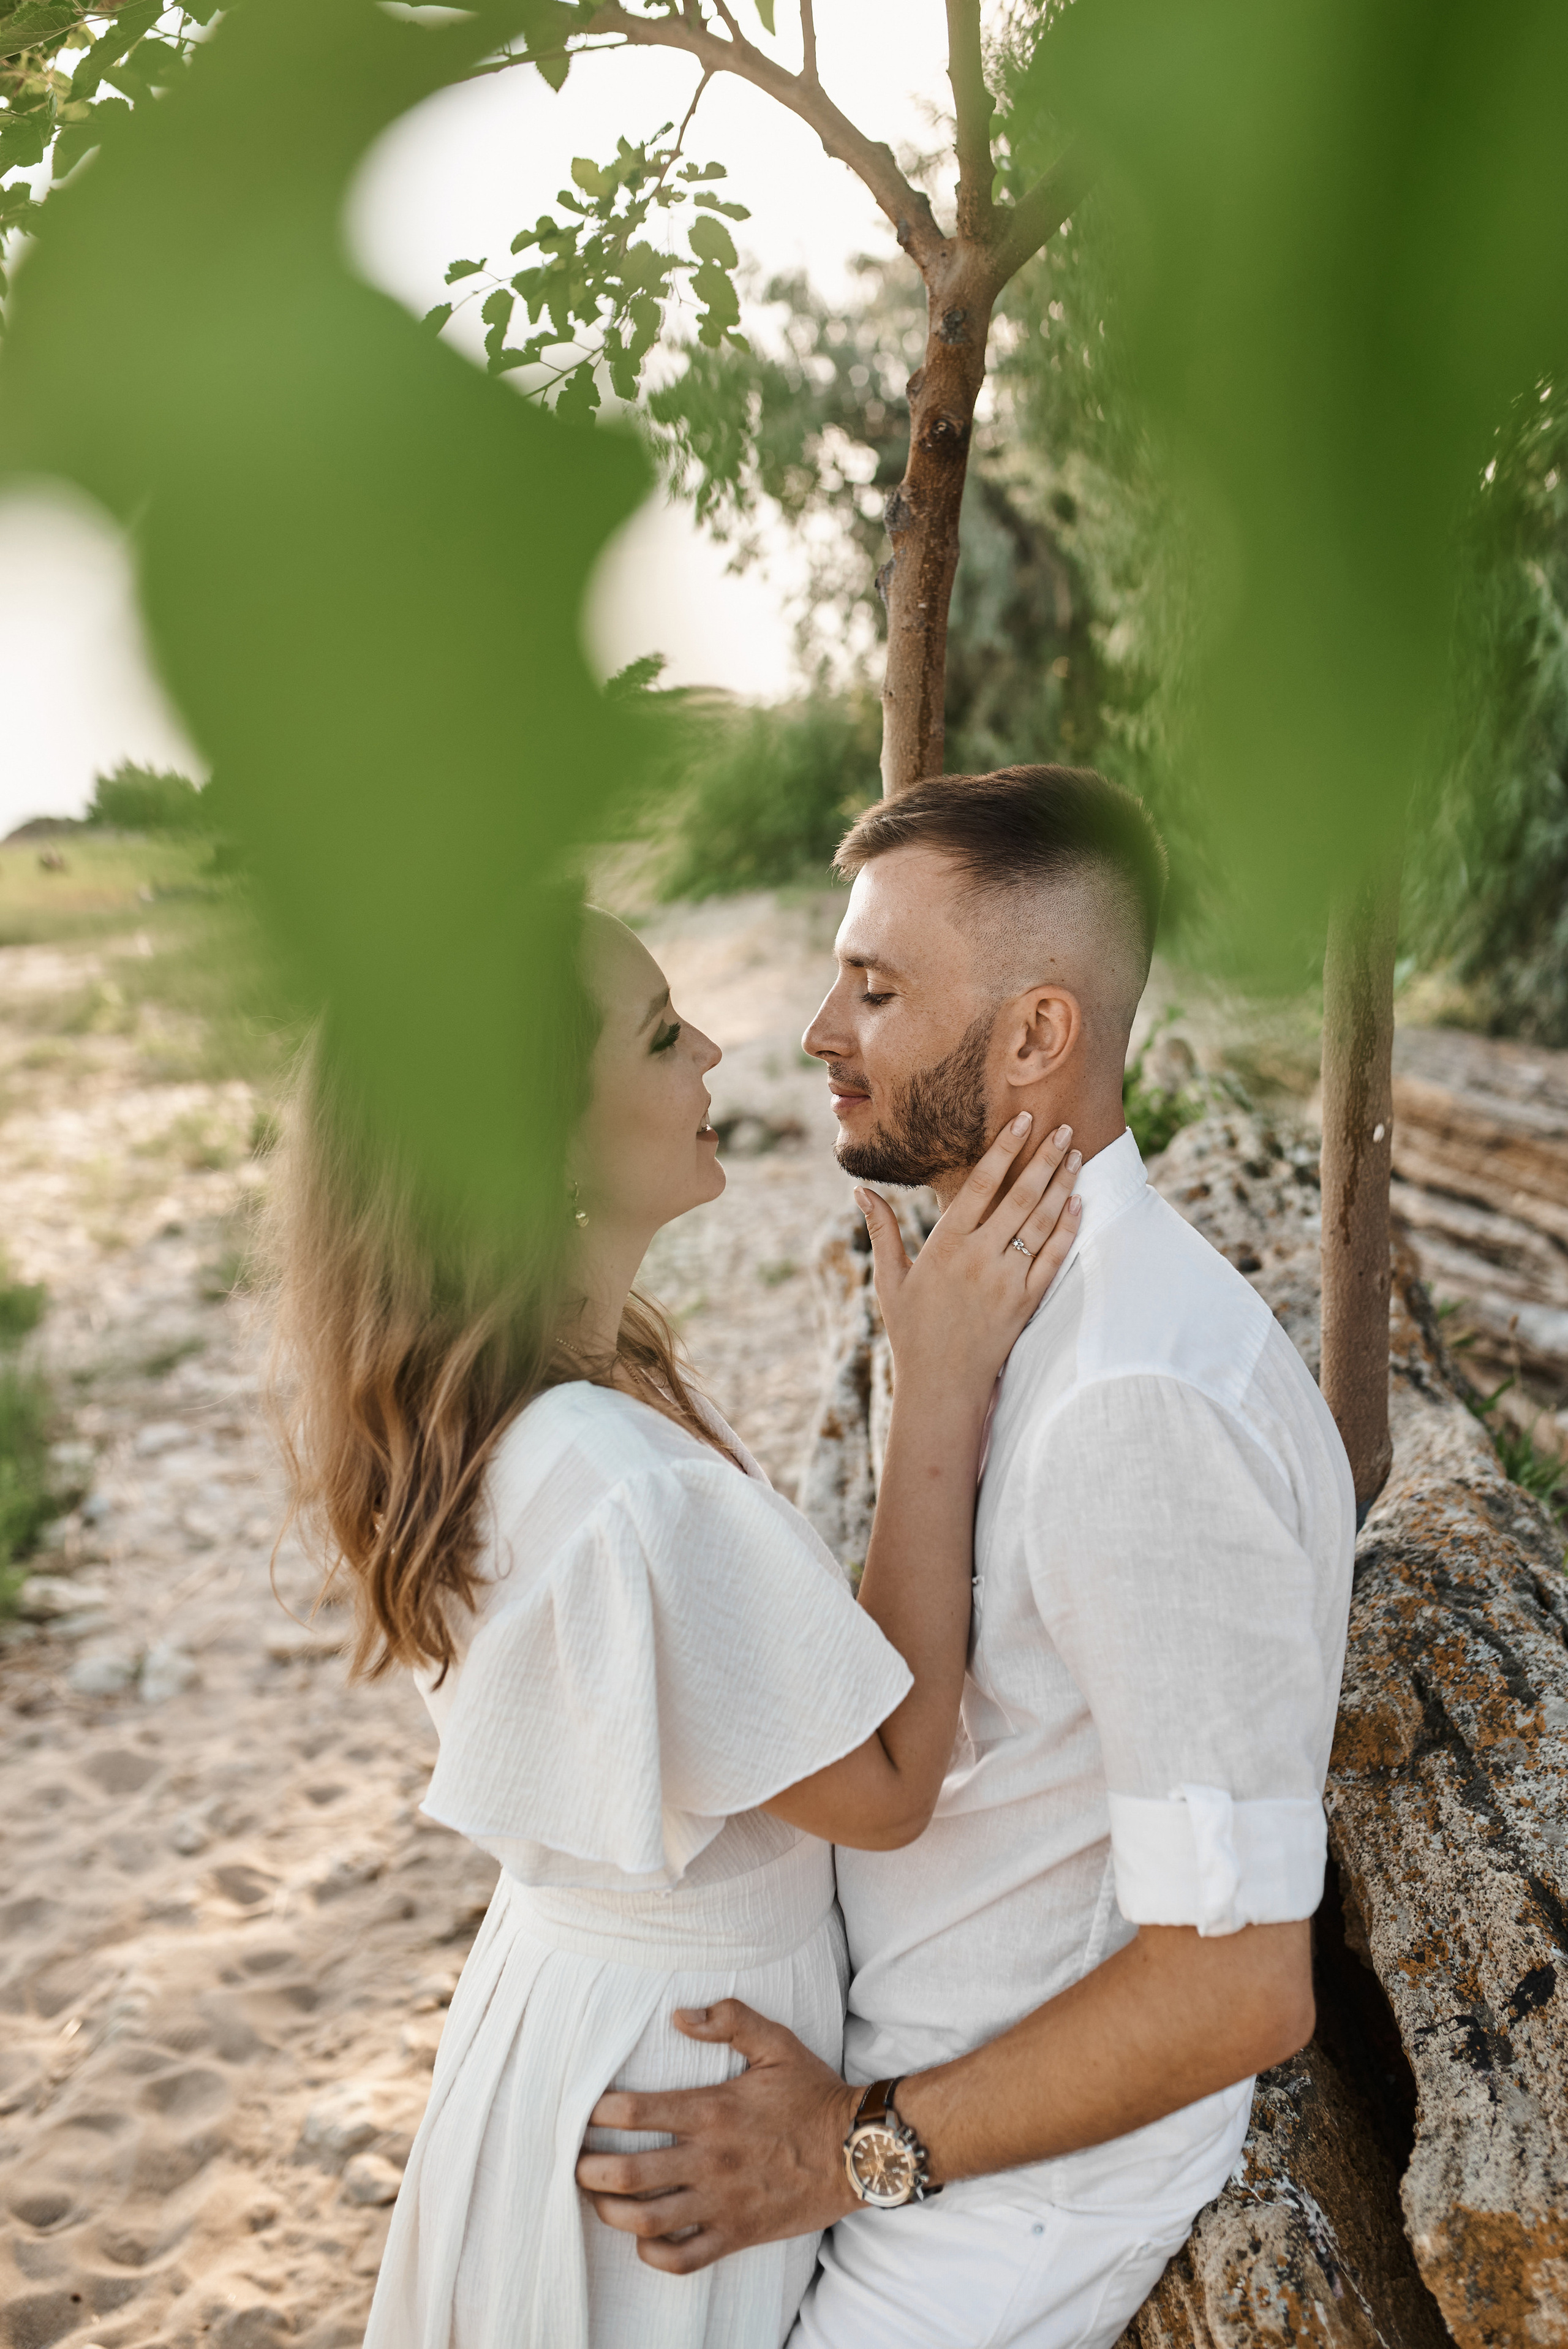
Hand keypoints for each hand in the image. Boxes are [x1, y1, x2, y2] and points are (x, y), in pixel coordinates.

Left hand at [574, 2000, 859, 2273]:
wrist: (856, 2150)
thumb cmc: (813, 2094)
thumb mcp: (776, 2042)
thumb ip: (729, 2020)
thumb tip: (680, 2015)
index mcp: (712, 2110)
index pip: (635, 2112)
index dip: (598, 2113)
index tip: (586, 2112)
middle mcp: (709, 2161)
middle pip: (627, 2174)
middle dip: (589, 2170)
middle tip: (577, 2161)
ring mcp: (721, 2203)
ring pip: (646, 2222)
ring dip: (610, 2213)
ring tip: (598, 2199)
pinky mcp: (737, 2235)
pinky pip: (683, 2259)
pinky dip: (653, 2254)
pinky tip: (643, 2239)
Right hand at [858, 1114, 1080, 1396]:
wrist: (942, 1386)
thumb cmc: (912, 1332)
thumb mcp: (890, 1280)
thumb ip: (882, 1231)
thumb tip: (859, 1190)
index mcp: (945, 1245)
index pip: (981, 1184)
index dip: (1004, 1149)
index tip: (1022, 1121)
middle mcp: (979, 1257)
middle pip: (1020, 1196)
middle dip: (1044, 1158)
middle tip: (1062, 1127)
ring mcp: (1007, 1280)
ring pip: (1041, 1222)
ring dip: (1062, 1186)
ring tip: (1076, 1156)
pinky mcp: (1027, 1302)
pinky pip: (1053, 1258)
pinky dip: (1068, 1229)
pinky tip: (1079, 1204)